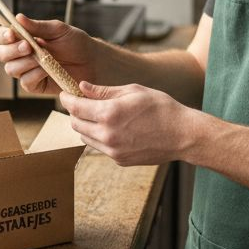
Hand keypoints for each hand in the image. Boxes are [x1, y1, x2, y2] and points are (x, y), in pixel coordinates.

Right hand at [0, 15, 96, 94]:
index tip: (12, 34)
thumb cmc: (76, 43)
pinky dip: (34, 75)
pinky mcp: (35, 85)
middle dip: (12, 50)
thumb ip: (38, 26)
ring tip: (43, 58)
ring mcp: (27, 70)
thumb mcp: (58, 30)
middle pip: (2, 54)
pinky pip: (26, 82)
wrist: (92, 61)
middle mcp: (22, 54)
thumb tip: (18, 17)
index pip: (3, 36)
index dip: (3, 35)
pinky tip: (46, 70)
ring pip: (11, 69)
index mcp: (24, 38)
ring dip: (25, 62)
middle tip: (28, 47)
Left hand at [60, 81, 197, 165]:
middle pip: (76, 124)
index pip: (75, 107)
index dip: (67, 99)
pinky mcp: (119, 160)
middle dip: (75, 112)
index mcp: (109, 113)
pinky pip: (100, 147)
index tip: (65, 94)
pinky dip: (100, 137)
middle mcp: (107, 135)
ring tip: (100, 115)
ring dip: (86, 126)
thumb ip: (104, 91)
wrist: (182, 134)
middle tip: (83, 103)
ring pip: (85, 138)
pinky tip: (116, 128)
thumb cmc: (161, 107)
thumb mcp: (133, 91)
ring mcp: (112, 150)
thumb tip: (82, 87)